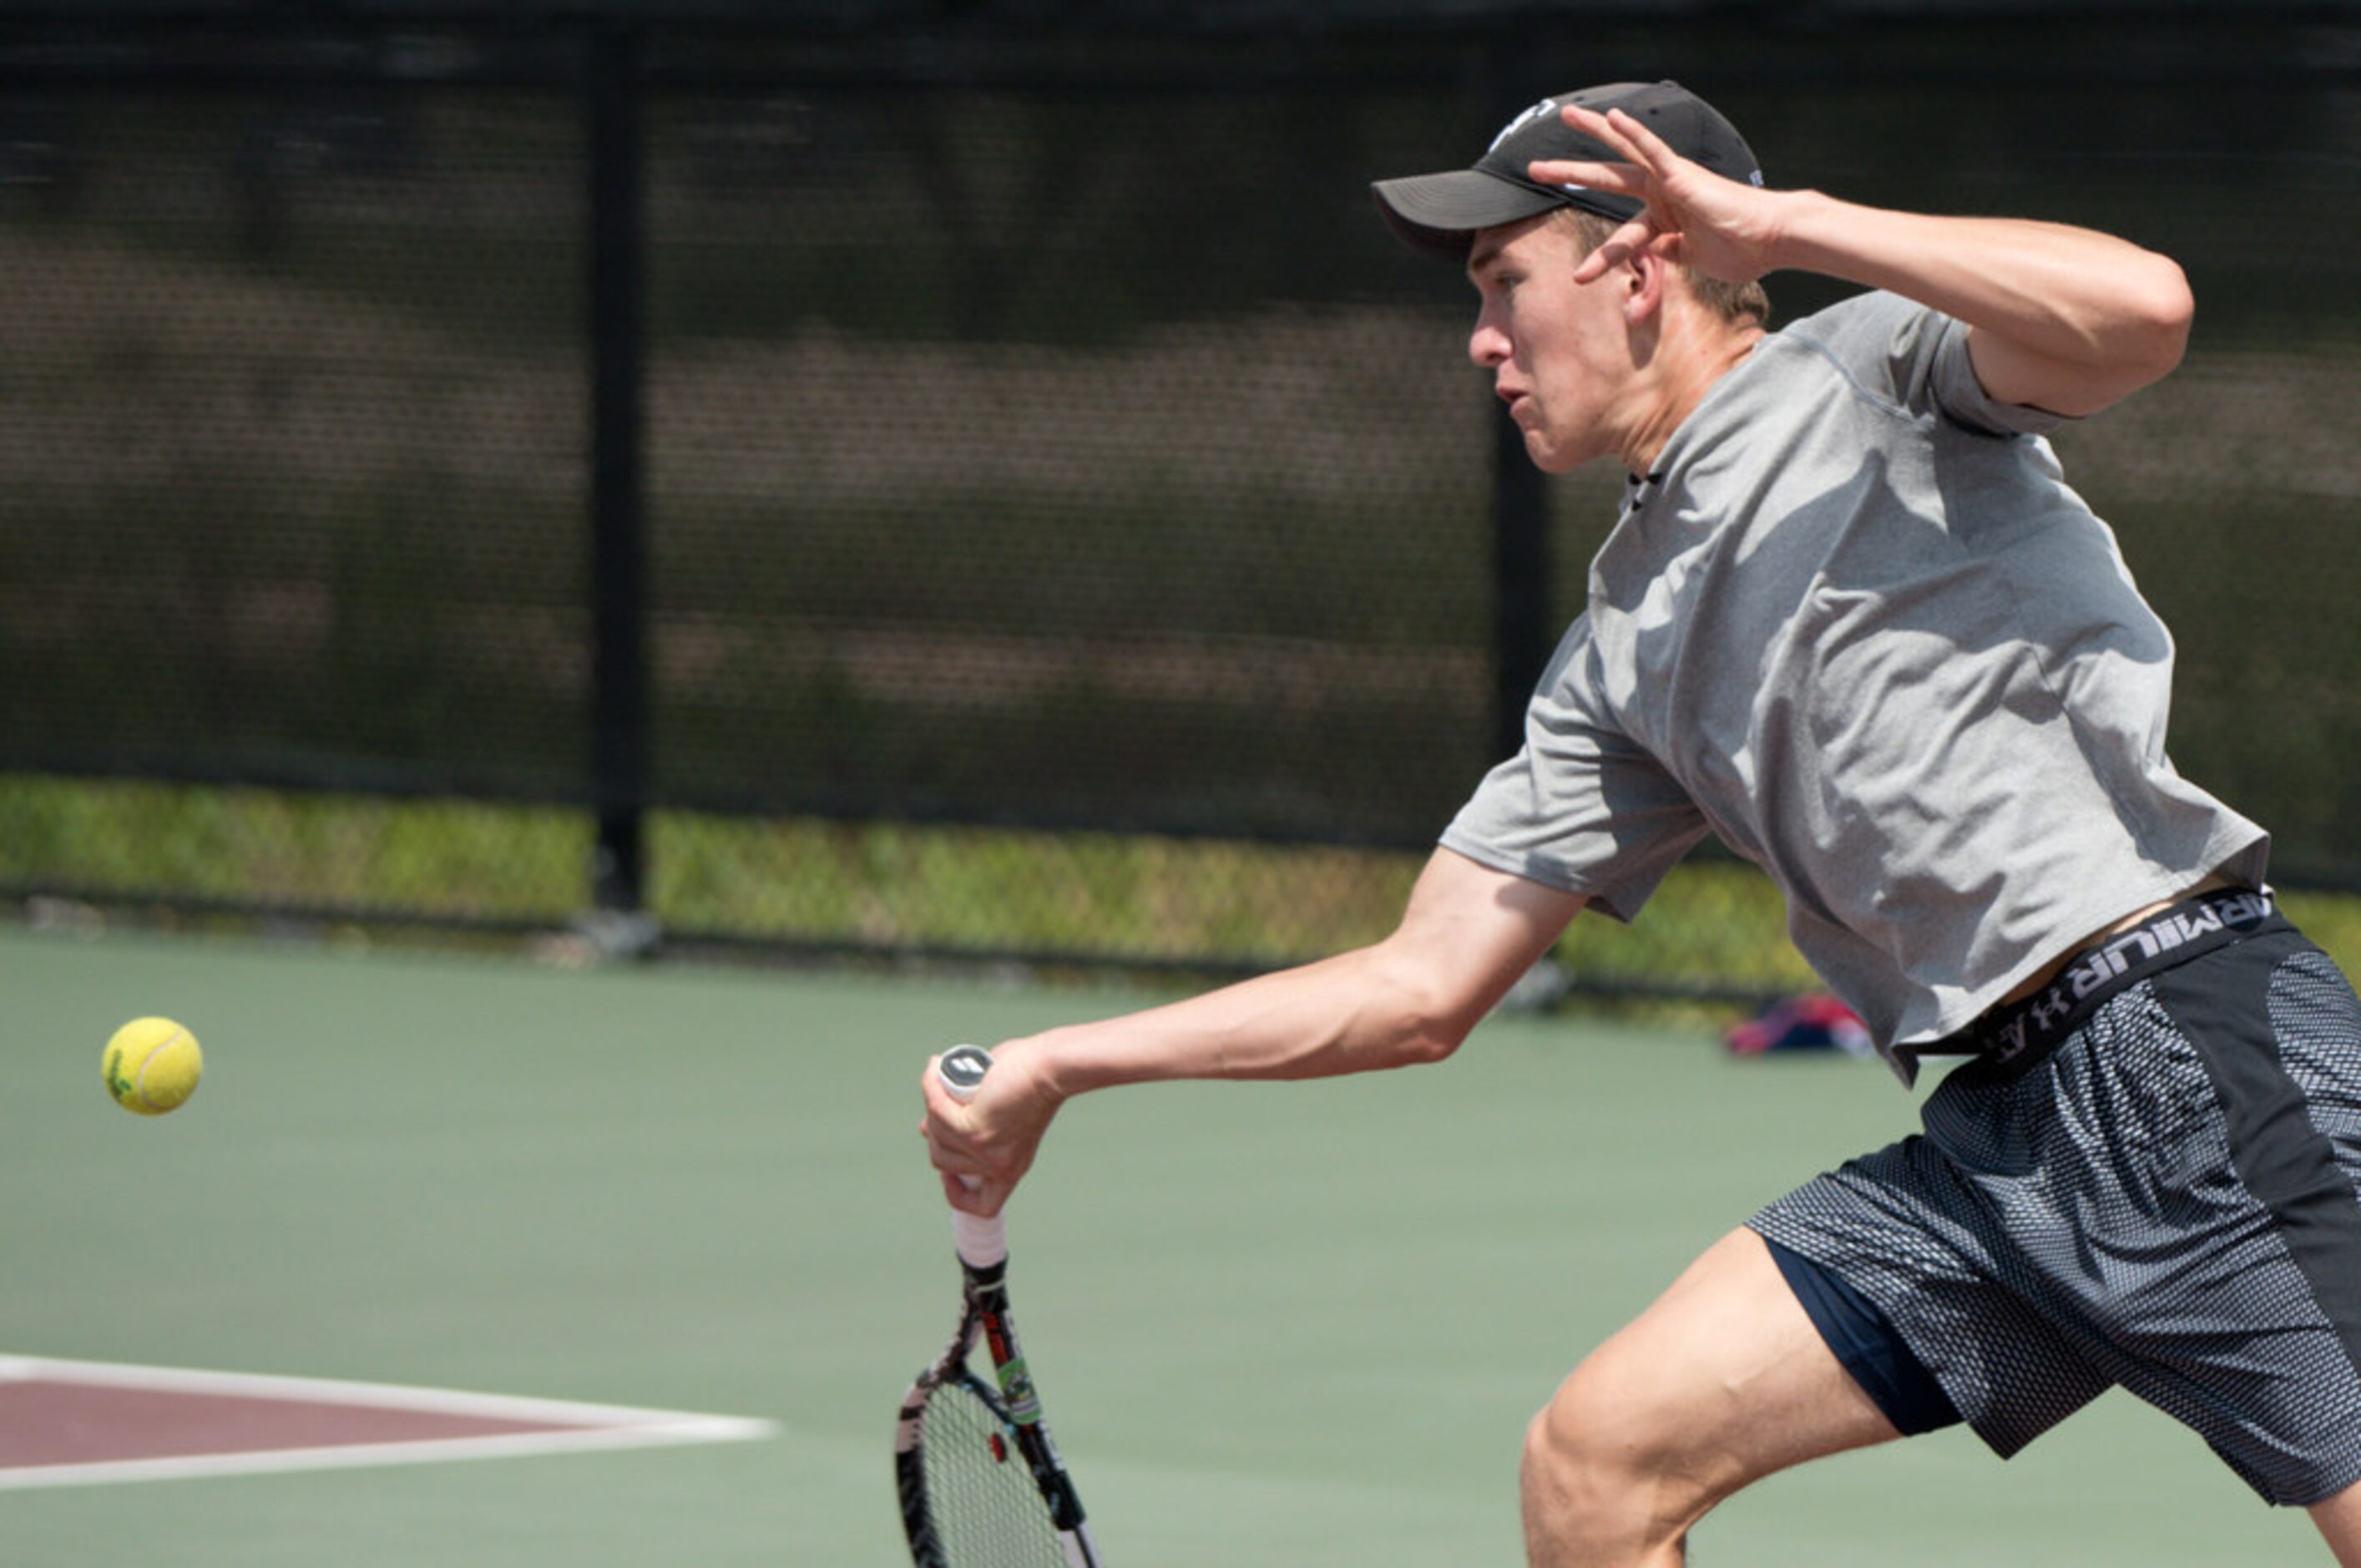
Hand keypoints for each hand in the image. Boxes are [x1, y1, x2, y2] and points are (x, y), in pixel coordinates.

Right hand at [918, 1042, 1063, 1216]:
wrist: (1053, 1066)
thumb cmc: (1032, 1077)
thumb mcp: (996, 1111)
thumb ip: (963, 1123)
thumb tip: (926, 1128)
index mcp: (1011, 1167)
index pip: (984, 1205)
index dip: (959, 1194)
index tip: (948, 1172)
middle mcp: (999, 1166)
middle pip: (943, 1160)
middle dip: (936, 1131)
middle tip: (943, 1100)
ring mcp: (985, 1151)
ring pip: (937, 1136)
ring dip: (934, 1105)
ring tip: (942, 1075)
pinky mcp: (974, 1130)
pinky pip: (938, 1112)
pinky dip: (932, 1089)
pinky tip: (936, 1067)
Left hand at [1526, 104, 1786, 287]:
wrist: (1770, 241)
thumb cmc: (1740, 250)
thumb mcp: (1691, 258)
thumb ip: (1667, 251)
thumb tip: (1652, 253)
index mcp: (1664, 216)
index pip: (1624, 234)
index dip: (1601, 257)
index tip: (1580, 277)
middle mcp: (1662, 193)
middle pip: (1607, 178)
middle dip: (1570, 173)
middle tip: (1534, 168)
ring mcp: (1670, 180)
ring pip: (1623, 154)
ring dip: (1594, 134)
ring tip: (1565, 115)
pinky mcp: (1682, 175)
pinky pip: (1653, 149)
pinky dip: (1634, 133)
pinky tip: (1613, 115)